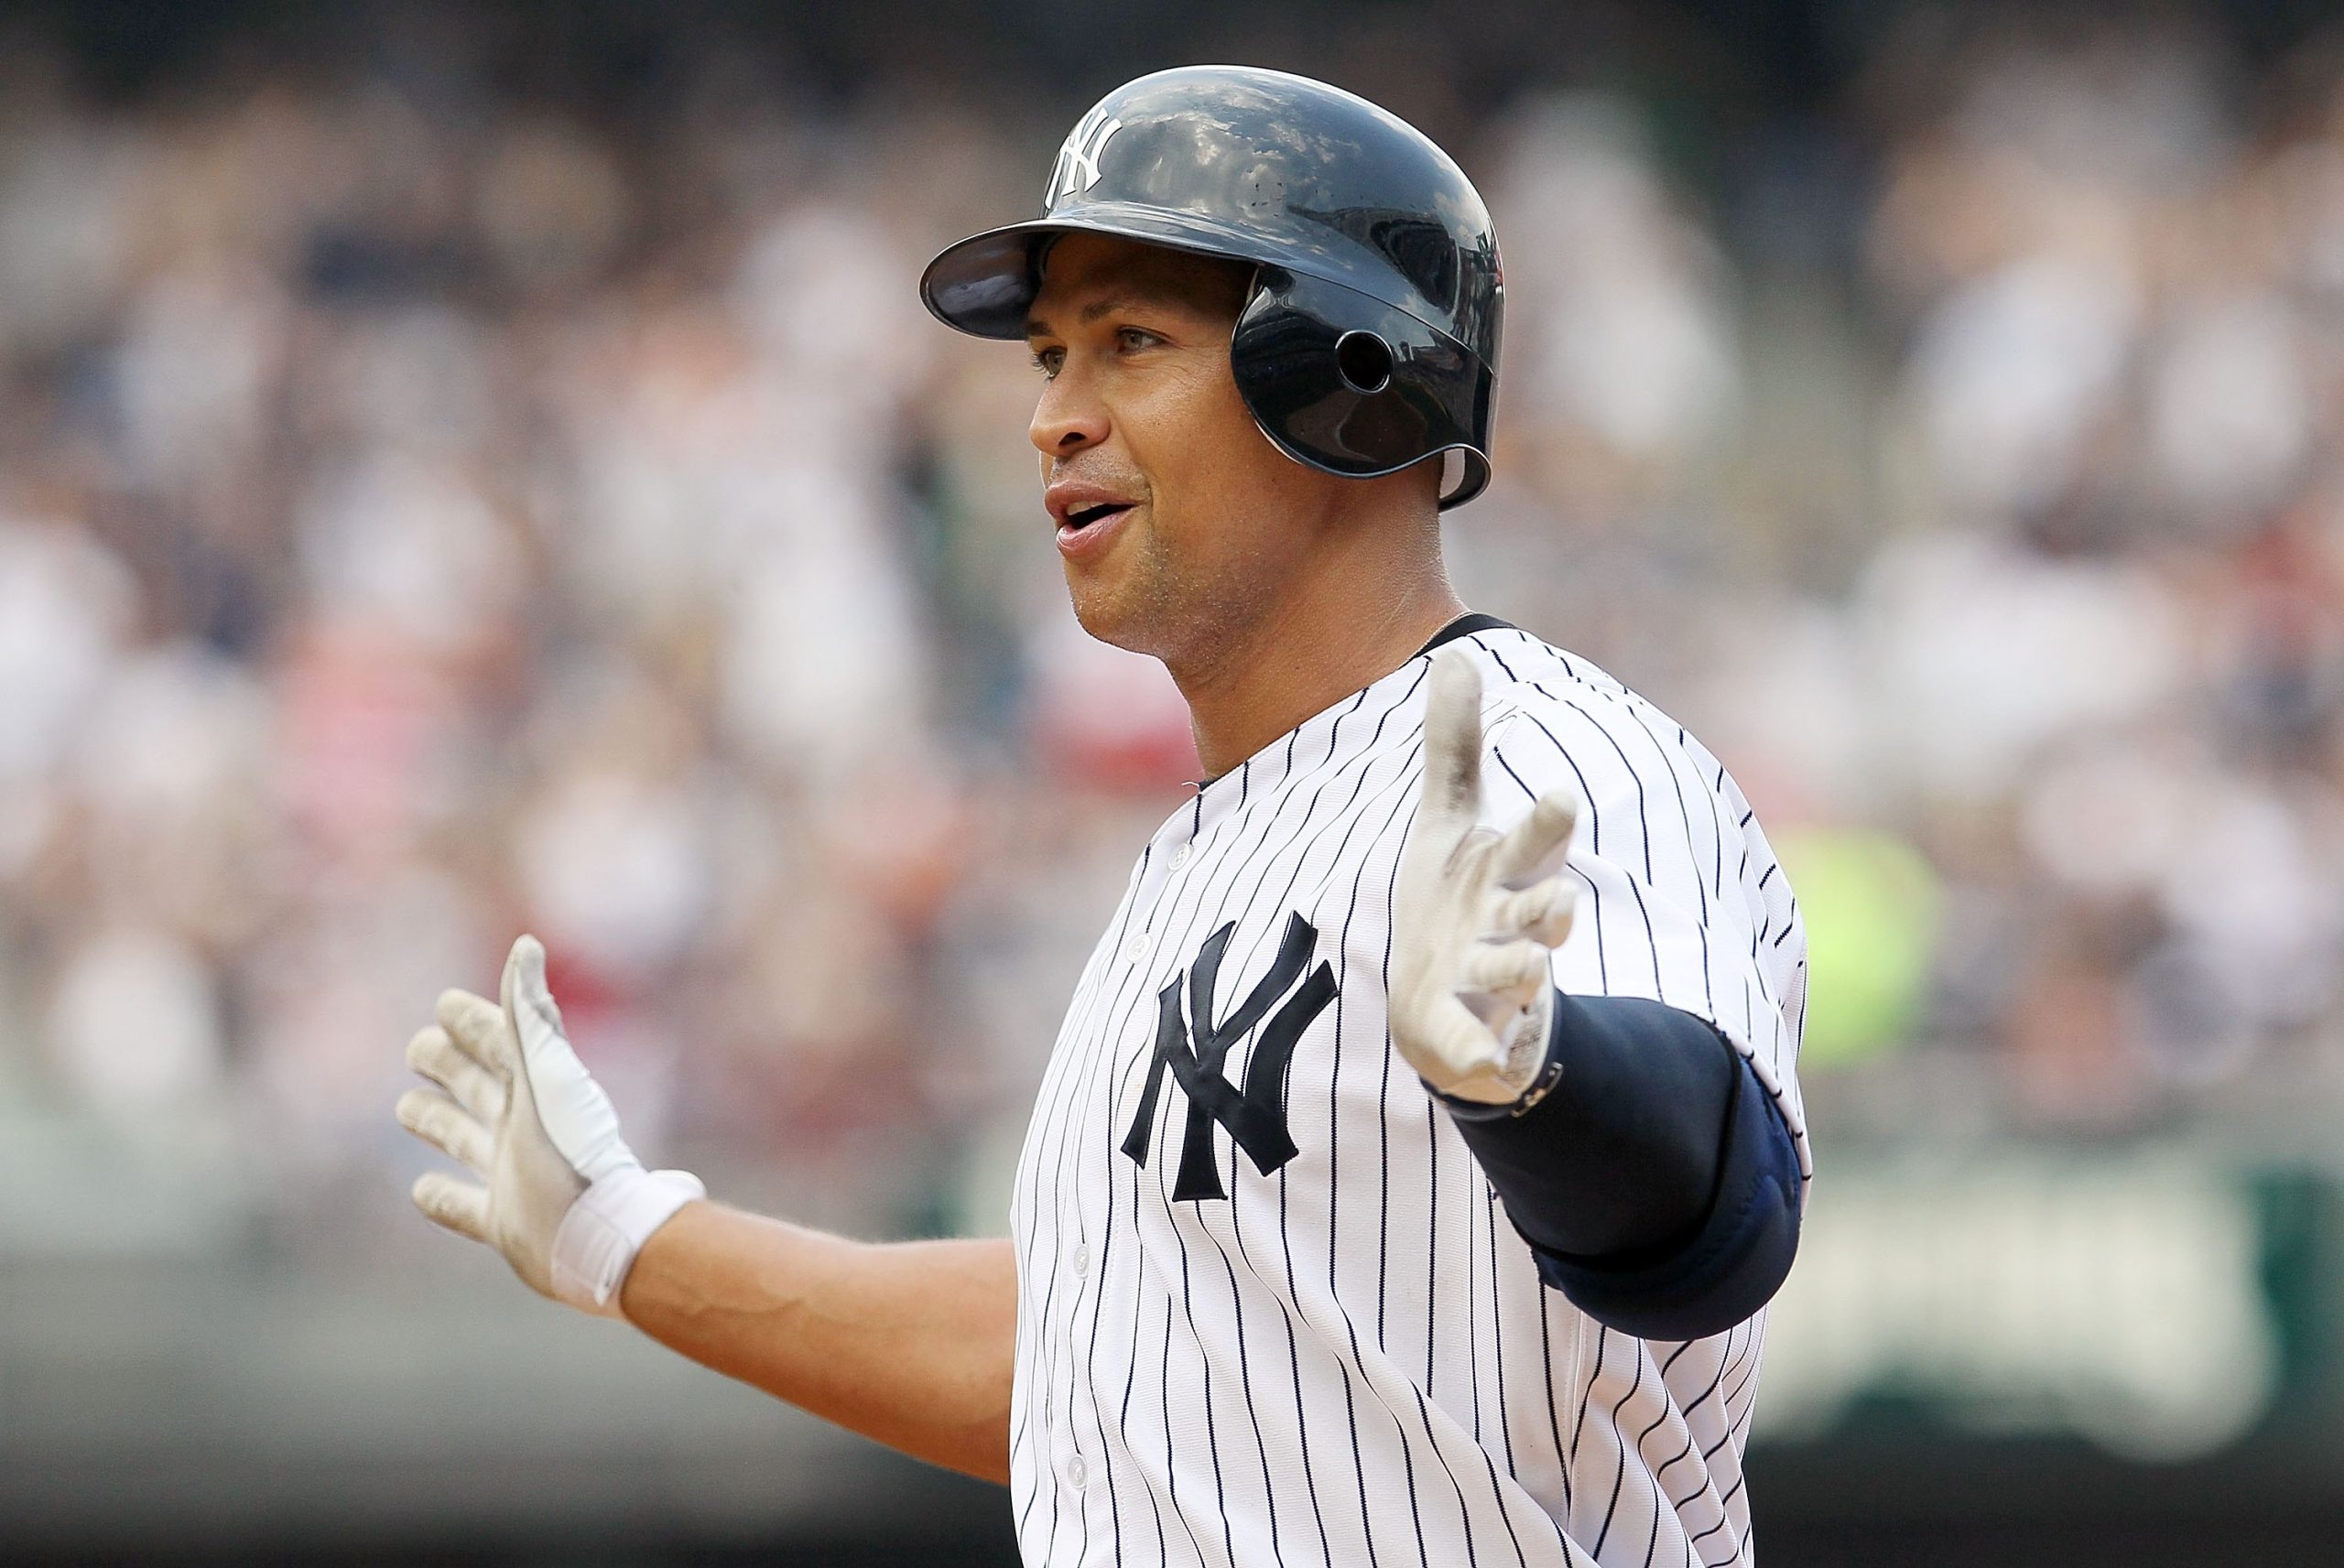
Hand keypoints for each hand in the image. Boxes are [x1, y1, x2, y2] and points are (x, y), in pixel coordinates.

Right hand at [395, 934, 702, 1315]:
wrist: (600, 1235)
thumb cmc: (575, 1151)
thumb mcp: (547, 1074)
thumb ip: (529, 1014)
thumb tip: (526, 944)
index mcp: (536, 1088)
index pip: (498, 1041)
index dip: (472, 1021)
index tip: (445, 1003)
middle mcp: (523, 1128)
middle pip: (476, 1086)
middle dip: (447, 1065)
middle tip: (417, 1049)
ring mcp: (513, 1174)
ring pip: (463, 1139)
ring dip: (438, 1122)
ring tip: (408, 1109)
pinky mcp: (504, 1223)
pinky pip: (463, 1207)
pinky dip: (440, 1198)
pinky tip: (422, 1191)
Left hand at [1390, 648, 1579, 1104]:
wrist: (1446, 1003)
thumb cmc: (1458, 901)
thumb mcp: (1448, 823)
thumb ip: (1454, 748)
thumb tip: (1455, 654)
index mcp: (1505, 872)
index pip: (1533, 841)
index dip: (1548, 822)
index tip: (1561, 796)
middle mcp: (1511, 925)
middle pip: (1540, 909)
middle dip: (1550, 903)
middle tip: (1560, 899)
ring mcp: (1495, 983)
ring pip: (1519, 973)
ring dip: (1524, 967)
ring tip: (1527, 965)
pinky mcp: (1475, 1036)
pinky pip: (1482, 1047)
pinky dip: (1485, 1052)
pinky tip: (1484, 1060)